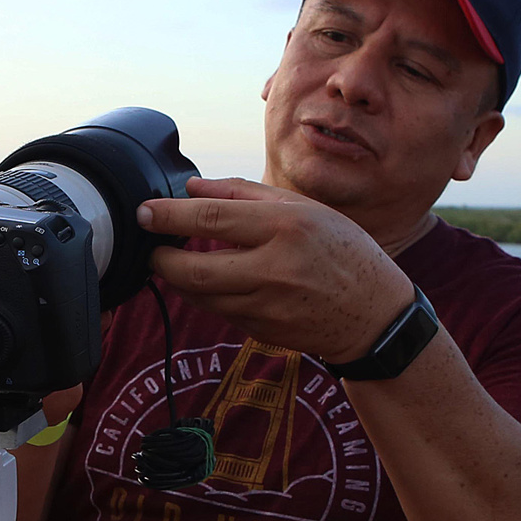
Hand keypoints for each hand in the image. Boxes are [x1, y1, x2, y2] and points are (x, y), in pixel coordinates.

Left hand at [137, 177, 412, 362]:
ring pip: (201, 296)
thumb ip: (243, 194)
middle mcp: (275, 269)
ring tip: (177, 262)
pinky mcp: (263, 332)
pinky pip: (220, 311)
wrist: (375, 315)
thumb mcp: (303, 208)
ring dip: (180, 280)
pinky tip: (213, 282)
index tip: (144, 213)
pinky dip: (207, 296)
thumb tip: (192, 188)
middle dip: (162, 260)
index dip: (169, 217)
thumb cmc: (342, 250)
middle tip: (152, 248)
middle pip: (195, 270)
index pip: (211, 220)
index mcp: (286, 227)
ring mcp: (268, 307)